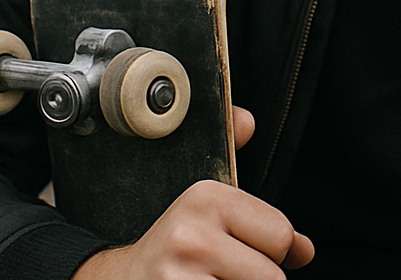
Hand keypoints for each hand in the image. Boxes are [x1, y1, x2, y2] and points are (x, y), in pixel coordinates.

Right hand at [73, 107, 313, 279]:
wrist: (120, 278)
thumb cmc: (174, 243)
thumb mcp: (205, 201)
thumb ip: (236, 160)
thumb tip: (256, 134)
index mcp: (206, 198)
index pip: (281, 235)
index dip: (280, 251)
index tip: (257, 252)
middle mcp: (191, 236)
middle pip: (272, 276)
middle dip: (258, 278)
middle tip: (226, 270)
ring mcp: (178, 277)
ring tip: (212, 278)